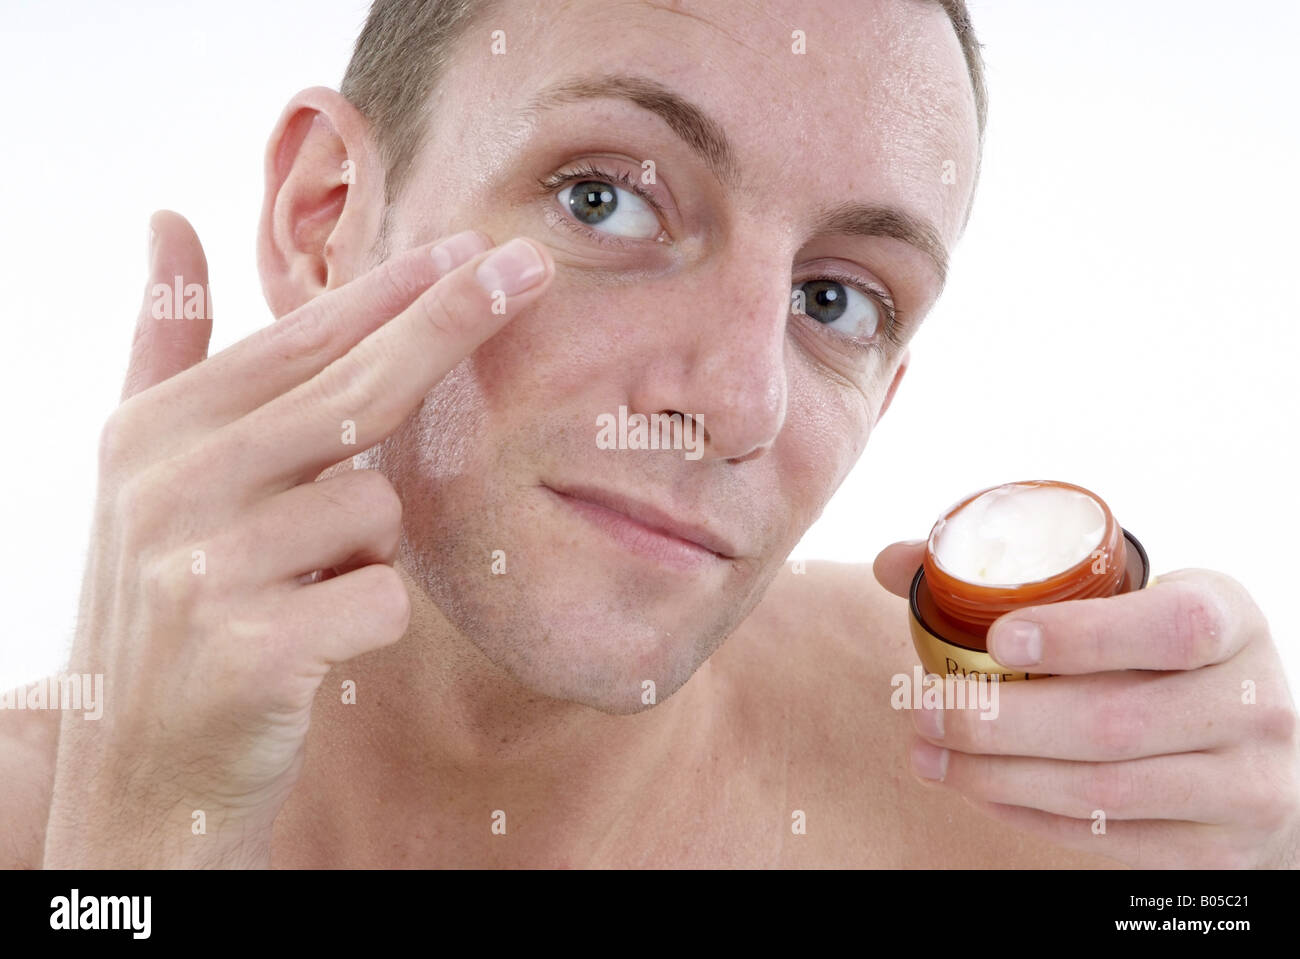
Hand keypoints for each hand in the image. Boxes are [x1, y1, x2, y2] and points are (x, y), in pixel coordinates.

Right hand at [42, 211, 552, 867]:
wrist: (141, 766)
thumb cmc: (167, 599)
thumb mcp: (142, 468)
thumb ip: (166, 346)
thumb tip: (169, 217)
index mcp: (152, 434)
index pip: (298, 345)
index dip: (395, 293)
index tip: (475, 247)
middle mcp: (170, 491)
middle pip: (354, 393)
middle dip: (452, 324)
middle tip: (531, 269)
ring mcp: (207, 572)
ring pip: (377, 513)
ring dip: (368, 549)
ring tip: (303, 583)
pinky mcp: (254, 651)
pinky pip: (383, 600)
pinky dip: (371, 617)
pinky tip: (315, 640)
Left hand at [874, 541, 1299, 867]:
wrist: (1253, 746)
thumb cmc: (1158, 651)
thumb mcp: (1124, 594)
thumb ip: (1013, 574)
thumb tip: (892, 561)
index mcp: (1229, 617)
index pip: (1173, 627)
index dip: (1083, 637)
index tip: (997, 641)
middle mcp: (1253, 702)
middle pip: (1115, 722)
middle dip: (999, 722)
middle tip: (923, 710)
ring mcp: (1245, 784)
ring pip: (1103, 791)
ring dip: (998, 776)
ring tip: (929, 754)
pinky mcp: (1220, 848)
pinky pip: (1108, 839)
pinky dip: (1030, 815)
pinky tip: (979, 790)